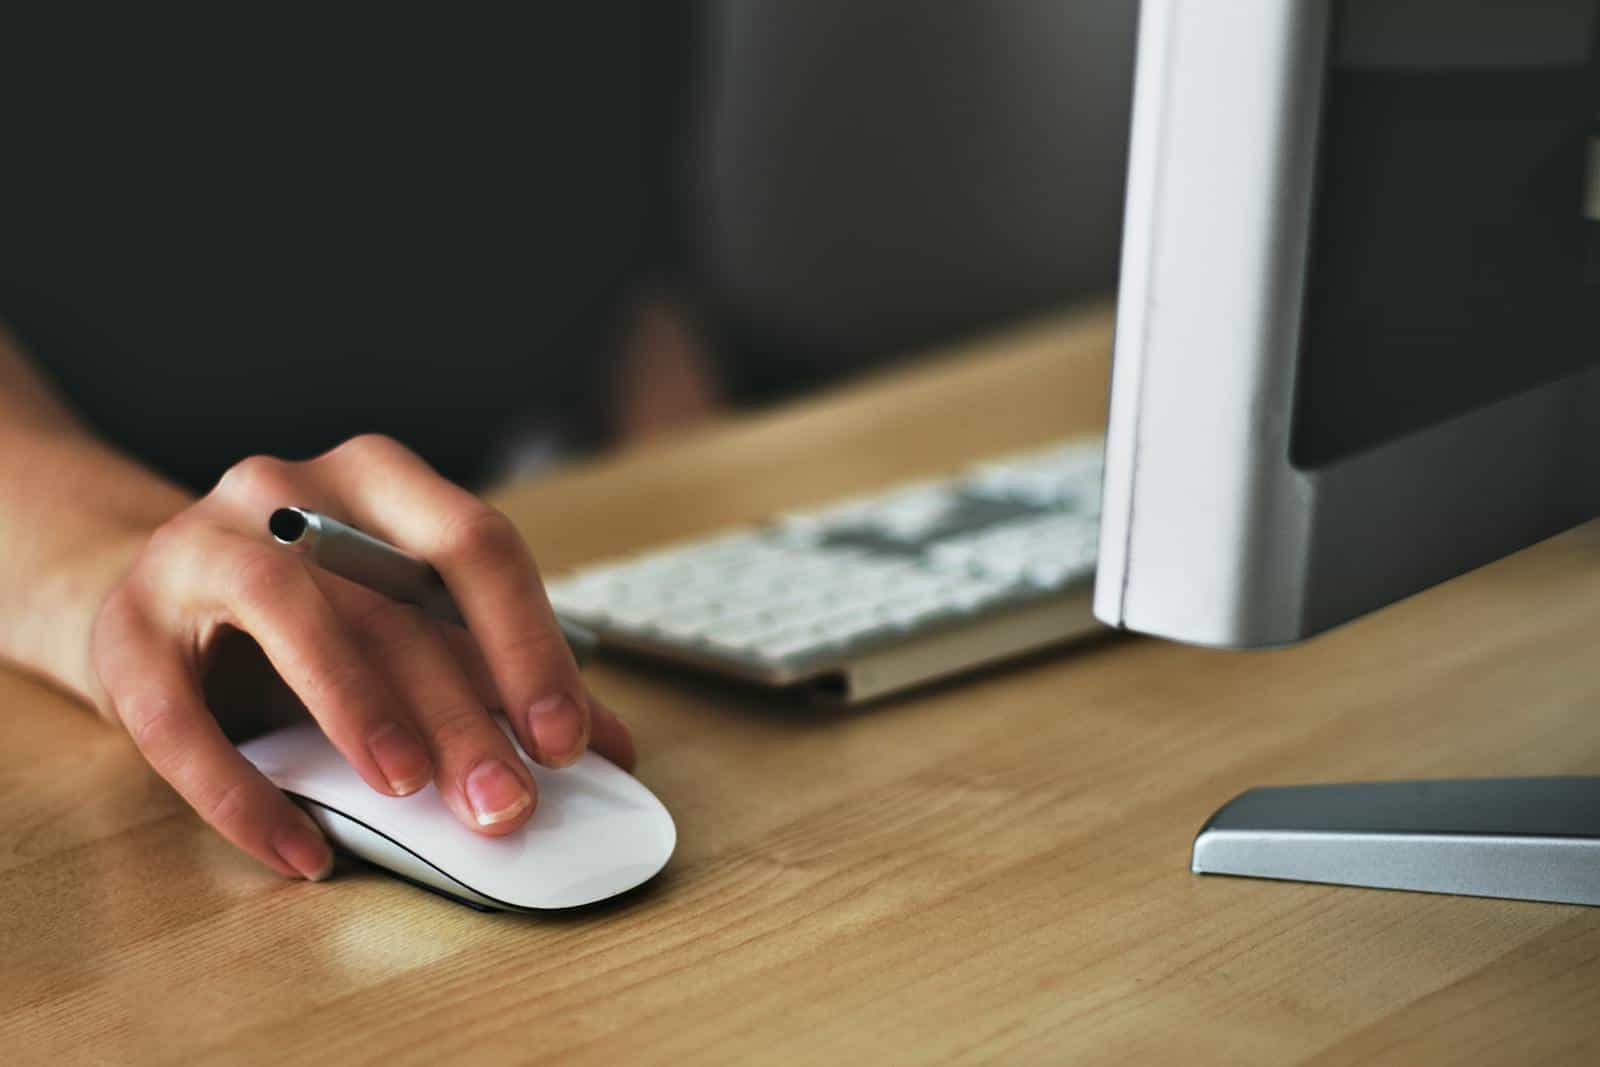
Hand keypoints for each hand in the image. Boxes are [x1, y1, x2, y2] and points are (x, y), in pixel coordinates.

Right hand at [91, 434, 634, 880]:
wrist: (155, 599)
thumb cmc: (311, 613)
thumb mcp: (408, 625)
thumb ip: (499, 674)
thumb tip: (611, 748)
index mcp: (379, 481)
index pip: (474, 544)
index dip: (528, 643)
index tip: (568, 739)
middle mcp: (287, 491)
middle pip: (391, 597)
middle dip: (461, 710)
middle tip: (506, 802)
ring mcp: (196, 548)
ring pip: (288, 613)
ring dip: (358, 706)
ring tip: (409, 791)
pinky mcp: (125, 630)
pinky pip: (178, 717)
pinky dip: (244, 793)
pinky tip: (303, 852)